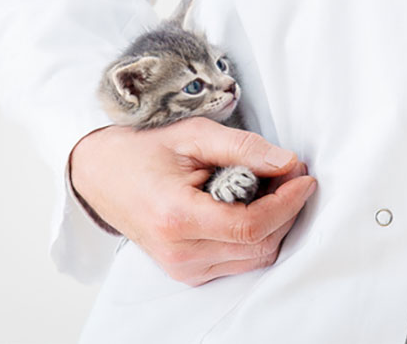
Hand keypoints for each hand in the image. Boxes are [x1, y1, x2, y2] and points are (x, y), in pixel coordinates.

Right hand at [69, 117, 316, 285]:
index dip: (287, 203)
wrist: (102, 174)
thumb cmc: (144, 151)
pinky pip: (240, 261)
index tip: (304, 177)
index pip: (251, 225)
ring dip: (276, 223)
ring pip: (255, 257)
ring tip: (274, 186)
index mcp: (177, 218)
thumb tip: (287, 162)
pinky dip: (257, 235)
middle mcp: (180, 253)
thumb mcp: (194, 134)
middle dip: (287, 209)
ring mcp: (183, 268)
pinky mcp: (189, 273)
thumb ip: (243, 148)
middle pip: (259, 244)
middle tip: (292, 173)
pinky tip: (255, 205)